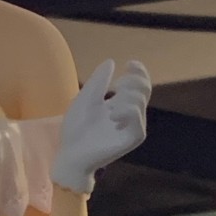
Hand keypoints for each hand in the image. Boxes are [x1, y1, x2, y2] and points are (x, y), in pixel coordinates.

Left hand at [50, 59, 150, 194]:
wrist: (70, 153)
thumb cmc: (75, 130)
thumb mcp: (85, 98)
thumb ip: (98, 81)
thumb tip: (111, 61)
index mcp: (119, 104)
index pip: (140, 84)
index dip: (139, 71)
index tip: (129, 63)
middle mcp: (129, 114)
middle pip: (145, 88)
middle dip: (132, 80)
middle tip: (115, 86)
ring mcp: (132, 127)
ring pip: (140, 100)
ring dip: (125, 96)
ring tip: (109, 108)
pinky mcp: (133, 138)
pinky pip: (138, 116)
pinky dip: (127, 110)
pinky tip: (113, 116)